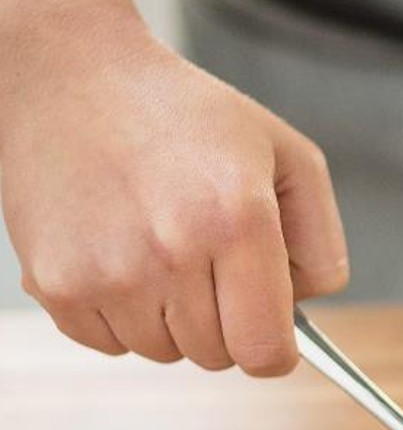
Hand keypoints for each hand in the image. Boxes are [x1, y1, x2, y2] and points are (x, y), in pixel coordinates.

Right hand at [0, 24, 346, 374]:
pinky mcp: (56, 283)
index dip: (275, 352)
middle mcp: (171, 251)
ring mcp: (107, 272)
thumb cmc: (189, 117)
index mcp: (238, 220)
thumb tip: (303, 316)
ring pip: (163, 351)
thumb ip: (321, 242)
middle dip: (225, 322)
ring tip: (159, 245)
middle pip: (217, 356)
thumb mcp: (288, 156)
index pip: (266, 350)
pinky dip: (120, 313)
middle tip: (208, 261)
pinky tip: (119, 252)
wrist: (74, 73)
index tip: (269, 333)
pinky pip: (109, 342)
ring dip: (171, 317)